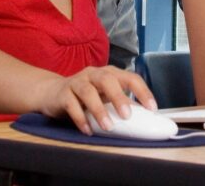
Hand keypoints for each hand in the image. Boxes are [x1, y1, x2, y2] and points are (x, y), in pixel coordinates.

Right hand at [35, 65, 156, 134]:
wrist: (52, 93)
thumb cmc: (85, 96)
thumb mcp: (104, 97)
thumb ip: (120, 104)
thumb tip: (143, 119)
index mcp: (109, 73)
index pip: (130, 77)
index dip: (142, 91)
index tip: (152, 108)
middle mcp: (93, 74)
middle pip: (107, 80)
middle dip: (118, 97)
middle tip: (127, 116)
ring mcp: (77, 82)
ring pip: (88, 91)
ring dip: (99, 110)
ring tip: (107, 127)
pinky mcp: (62, 94)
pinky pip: (71, 104)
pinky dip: (80, 118)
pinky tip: (87, 130)